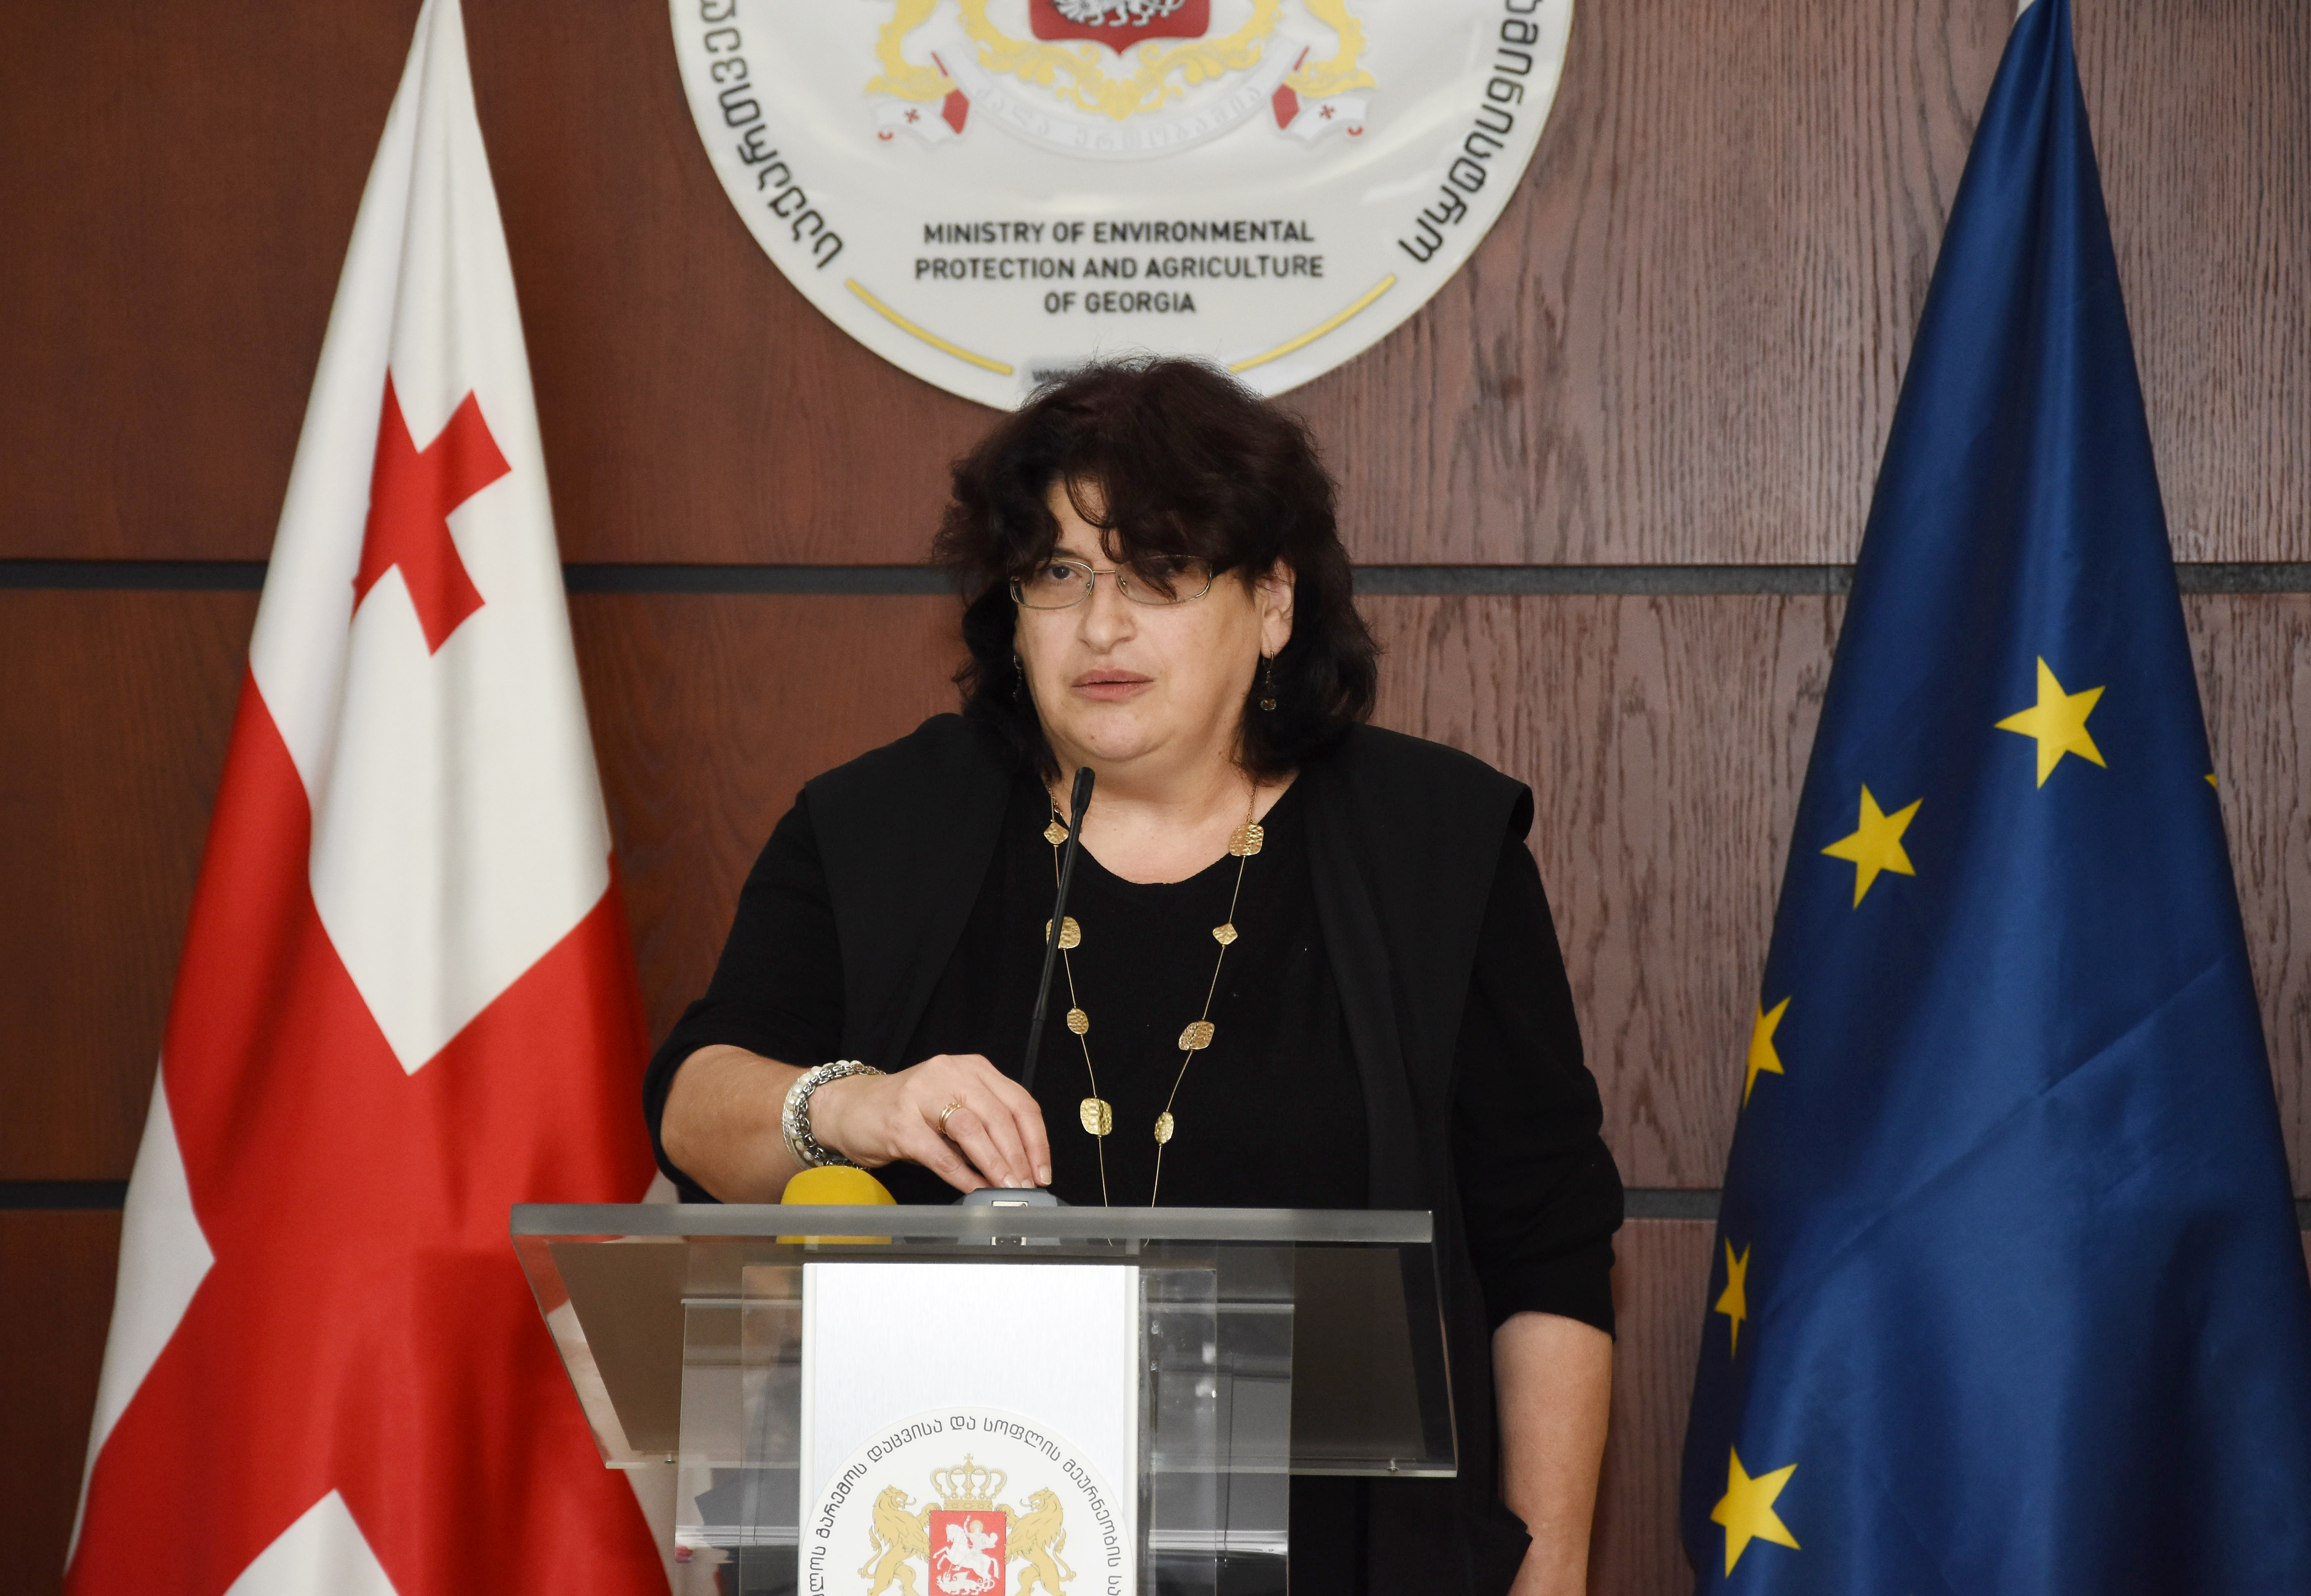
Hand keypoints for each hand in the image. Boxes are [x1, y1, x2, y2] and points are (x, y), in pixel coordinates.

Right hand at [810, 1054, 1052, 1192]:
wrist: (849, 1108)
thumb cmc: (908, 1109)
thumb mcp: (953, 1104)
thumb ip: (986, 1123)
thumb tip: (1023, 1164)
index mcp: (971, 1068)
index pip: (1019, 1102)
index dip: (1036, 1140)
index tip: (1043, 1170)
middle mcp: (949, 1074)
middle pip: (999, 1116)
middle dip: (1019, 1157)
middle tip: (1026, 1187)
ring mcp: (922, 1096)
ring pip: (972, 1130)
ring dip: (995, 1165)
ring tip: (1006, 1189)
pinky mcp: (900, 1123)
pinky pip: (939, 1153)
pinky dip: (960, 1174)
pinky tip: (973, 1189)